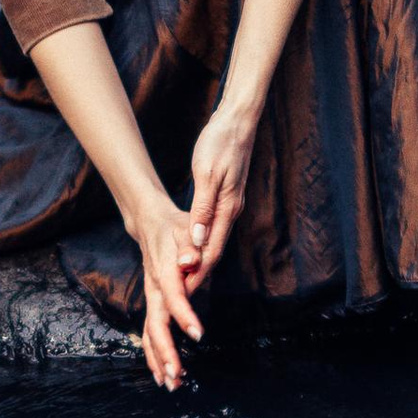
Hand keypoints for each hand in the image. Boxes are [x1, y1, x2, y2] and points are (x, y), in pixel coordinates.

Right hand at [127, 191, 206, 392]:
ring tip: (171, 384)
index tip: (198, 335)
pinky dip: (155, 354)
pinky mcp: (153, 304)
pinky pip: (151, 333)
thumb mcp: (186, 228)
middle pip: (156, 325)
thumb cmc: (175, 228)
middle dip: (165, 352)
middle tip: (176, 377)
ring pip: (150, 334)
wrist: (151, 225)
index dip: (184, 316)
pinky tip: (163, 373)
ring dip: (159, 360)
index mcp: (165, 273)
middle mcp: (154, 290)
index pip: (174, 298)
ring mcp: (151, 299)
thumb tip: (191, 261)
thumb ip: (190, 245)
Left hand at [183, 96, 257, 287]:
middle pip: (215, 251)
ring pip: (215, 241)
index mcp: (228, 208)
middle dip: (199, 273)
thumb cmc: (220, 144)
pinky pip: (216, 228)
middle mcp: (232, 211)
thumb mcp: (206, 174)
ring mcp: (231, 205)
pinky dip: (203, 243)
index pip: (213, 250)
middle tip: (180, 295)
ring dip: (201, 261)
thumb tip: (199, 239)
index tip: (183, 292)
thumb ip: (203, 208)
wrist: (237, 121)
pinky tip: (193, 247)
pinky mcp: (227, 198)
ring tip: (183, 278)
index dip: (198, 272)